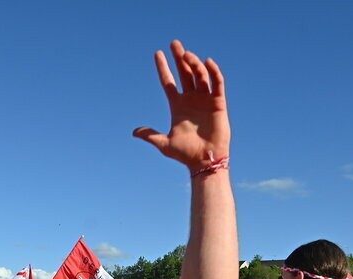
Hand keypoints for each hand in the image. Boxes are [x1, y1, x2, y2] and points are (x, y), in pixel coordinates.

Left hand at [133, 40, 229, 170]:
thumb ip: (150, 135)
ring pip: (200, 76)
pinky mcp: (218, 103)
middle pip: (184, 73)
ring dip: (194, 64)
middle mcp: (191, 99)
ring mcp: (205, 100)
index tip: (157, 53)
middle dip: (180, 58)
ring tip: (187, 55)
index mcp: (177, 105)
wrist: (205, 161)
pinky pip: (217, 83)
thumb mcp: (164, 143)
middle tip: (174, 43)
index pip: (168, 82)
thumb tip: (134, 132)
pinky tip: (207, 62)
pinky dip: (213, 72)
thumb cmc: (185, 154)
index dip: (163, 68)